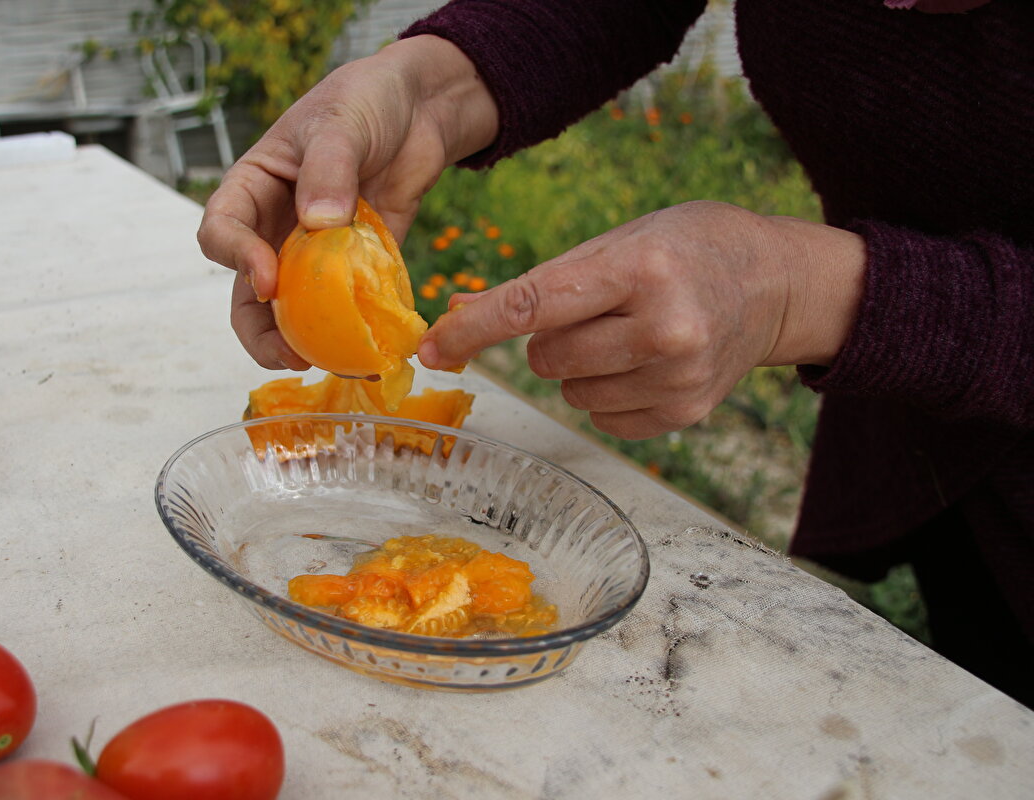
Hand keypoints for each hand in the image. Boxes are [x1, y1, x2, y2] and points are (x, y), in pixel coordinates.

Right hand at [196, 35, 497, 370]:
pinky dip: (355, 331)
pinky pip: (347, 305)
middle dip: (261, 329)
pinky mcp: (357, 266)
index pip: (221, 229)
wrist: (422, 107)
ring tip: (328, 363)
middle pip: (247, 291)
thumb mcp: (342, 124)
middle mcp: (276, 227)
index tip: (269, 277)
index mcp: (254, 186)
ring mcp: (316, 252)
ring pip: (293, 310)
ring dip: (304, 341)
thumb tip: (318, 224)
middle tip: (289, 354)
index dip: (237, 258)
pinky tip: (372, 352)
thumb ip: (330, 170)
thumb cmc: (367, 100)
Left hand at [418, 201, 865, 439]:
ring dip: (577, 368)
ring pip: (570, 392)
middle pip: (545, 358)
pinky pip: (603, 418)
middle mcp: (665, 326)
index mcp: (641, 268)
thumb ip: (538, 282)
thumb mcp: (616, 242)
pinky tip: (643, 363)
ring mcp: (680, 376)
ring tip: (626, 333)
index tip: (431, 350)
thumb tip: (458, 313)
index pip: (533, 306)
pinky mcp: (688, 411)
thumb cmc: (686, 248)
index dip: (473, 331)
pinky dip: (606, 393)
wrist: (774, 281)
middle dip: (547, 339)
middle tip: (593, 311)